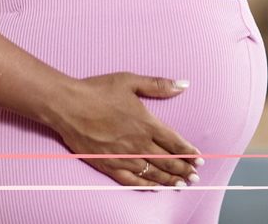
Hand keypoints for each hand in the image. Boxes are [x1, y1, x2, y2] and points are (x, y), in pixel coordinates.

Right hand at [47, 73, 203, 189]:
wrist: (68, 105)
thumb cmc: (97, 90)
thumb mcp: (130, 81)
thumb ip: (158, 85)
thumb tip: (182, 84)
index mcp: (146, 123)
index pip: (175, 143)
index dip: (189, 153)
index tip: (199, 160)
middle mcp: (138, 143)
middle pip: (167, 161)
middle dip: (183, 170)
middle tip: (195, 177)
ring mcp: (123, 157)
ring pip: (152, 173)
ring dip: (169, 180)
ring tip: (181, 185)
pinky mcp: (108, 165)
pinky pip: (131, 180)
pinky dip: (145, 185)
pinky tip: (154, 188)